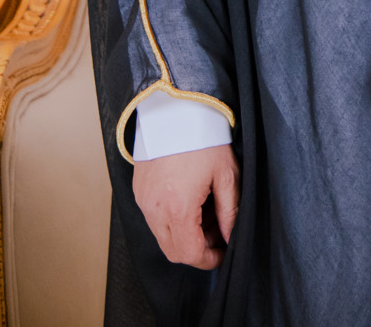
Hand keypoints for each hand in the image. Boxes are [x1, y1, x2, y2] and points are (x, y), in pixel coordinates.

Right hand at [133, 145, 237, 269]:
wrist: (175, 111)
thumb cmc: (203, 139)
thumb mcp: (226, 175)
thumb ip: (229, 211)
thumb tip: (231, 236)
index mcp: (178, 208)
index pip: (189, 253)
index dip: (209, 260)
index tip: (223, 253)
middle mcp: (154, 209)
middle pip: (173, 251)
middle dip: (197, 249)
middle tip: (218, 231)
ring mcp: (143, 201)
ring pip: (163, 236)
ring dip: (185, 234)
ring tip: (207, 211)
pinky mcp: (139, 191)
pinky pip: (154, 219)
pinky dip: (172, 220)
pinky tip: (191, 201)